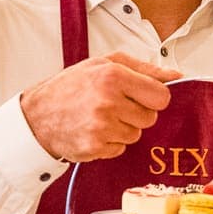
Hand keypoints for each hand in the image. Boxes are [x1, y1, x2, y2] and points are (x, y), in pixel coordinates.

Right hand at [20, 52, 179, 161]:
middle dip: (137, 113)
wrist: (36, 116)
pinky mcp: (95, 147)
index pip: (161, 96)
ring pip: (136, 134)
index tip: (142, 96)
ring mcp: (101, 127)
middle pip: (150, 117)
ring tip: (100, 117)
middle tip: (115, 105)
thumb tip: (176, 76)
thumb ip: (143, 68)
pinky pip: (121, 149)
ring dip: (123, 128)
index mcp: (113, 76)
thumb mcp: (104, 64)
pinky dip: (110, 143)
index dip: (154, 98)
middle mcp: (108, 102)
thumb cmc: (70, 87)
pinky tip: (92, 131)